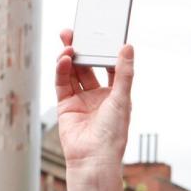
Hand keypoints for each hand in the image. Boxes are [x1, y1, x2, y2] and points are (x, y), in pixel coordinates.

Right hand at [54, 31, 133, 168]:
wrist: (94, 158)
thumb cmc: (113, 134)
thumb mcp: (122, 98)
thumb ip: (124, 72)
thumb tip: (128, 47)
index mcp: (116, 94)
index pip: (110, 66)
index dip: (105, 51)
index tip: (101, 34)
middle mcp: (98, 96)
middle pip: (88, 66)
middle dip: (82, 49)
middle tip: (75, 31)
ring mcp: (81, 100)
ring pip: (73, 72)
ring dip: (69, 57)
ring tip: (68, 42)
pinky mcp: (66, 105)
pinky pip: (62, 83)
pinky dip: (62, 70)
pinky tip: (64, 59)